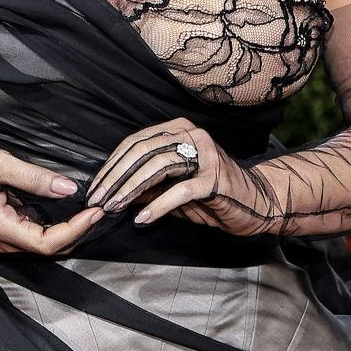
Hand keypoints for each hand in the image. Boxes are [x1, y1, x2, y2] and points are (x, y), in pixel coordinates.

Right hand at [0, 140, 102, 254]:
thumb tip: (68, 189)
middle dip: (78, 232)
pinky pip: (35, 234)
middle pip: (49, 248)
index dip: (76, 231)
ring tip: (90, 209)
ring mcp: (1, 236)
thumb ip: (34, 178)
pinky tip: (70, 209)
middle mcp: (1, 239)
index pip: (47, 243)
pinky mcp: (3, 228)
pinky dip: (56, 225)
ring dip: (69, 230)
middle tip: (100, 209)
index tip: (95, 212)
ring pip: (44, 244)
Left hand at [84, 117, 283, 237]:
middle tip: (98, 200)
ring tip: (115, 207)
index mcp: (178, 131)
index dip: (111, 165)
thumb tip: (112, 193)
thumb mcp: (171, 189)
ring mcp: (205, 155)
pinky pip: (179, 191)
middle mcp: (192, 136)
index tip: (94, 188)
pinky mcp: (214, 179)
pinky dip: (158, 205)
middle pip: (142, 152)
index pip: (135, 143)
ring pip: (157, 166)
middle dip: (115, 178)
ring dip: (131, 189)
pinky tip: (142, 218)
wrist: (256, 202)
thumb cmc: (211, 194)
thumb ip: (145, 186)